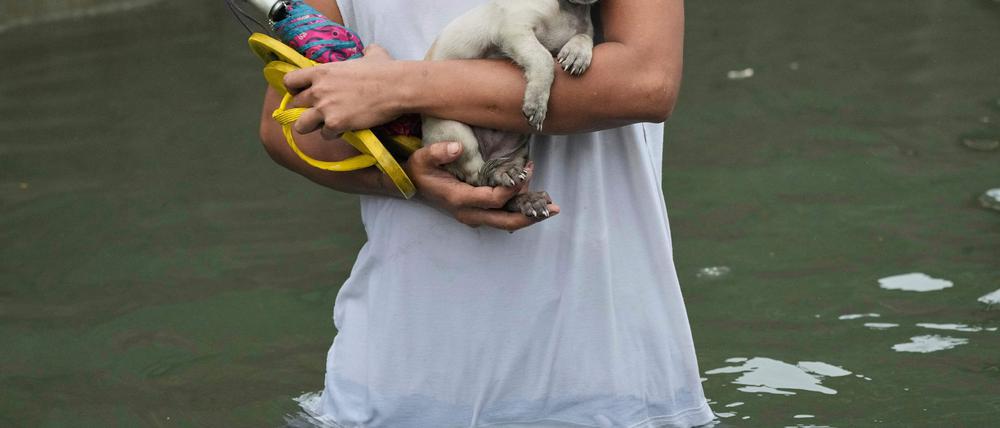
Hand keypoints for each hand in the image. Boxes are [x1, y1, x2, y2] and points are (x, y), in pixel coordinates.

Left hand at [283, 44, 402, 138]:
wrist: (397, 87)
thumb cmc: (386, 69)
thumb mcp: (372, 54)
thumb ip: (365, 52)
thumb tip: (370, 50)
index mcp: (322, 71)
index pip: (290, 81)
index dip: (294, 90)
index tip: (303, 94)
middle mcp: (318, 89)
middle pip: (295, 105)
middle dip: (306, 110)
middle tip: (320, 112)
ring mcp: (325, 108)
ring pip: (301, 125)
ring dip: (313, 126)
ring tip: (326, 126)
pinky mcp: (335, 123)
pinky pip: (325, 135)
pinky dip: (334, 134)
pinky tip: (345, 129)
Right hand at [406, 142, 559, 230]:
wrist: (412, 185)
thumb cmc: (419, 170)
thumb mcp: (423, 158)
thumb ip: (438, 152)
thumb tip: (457, 148)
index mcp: (458, 199)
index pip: (492, 199)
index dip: (511, 189)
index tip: (525, 171)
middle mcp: (469, 213)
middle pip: (505, 221)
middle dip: (530, 215)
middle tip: (553, 208)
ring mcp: (474, 216)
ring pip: (506, 222)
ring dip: (528, 214)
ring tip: (548, 202)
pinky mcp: (478, 213)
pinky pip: (502, 216)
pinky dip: (519, 210)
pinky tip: (533, 201)